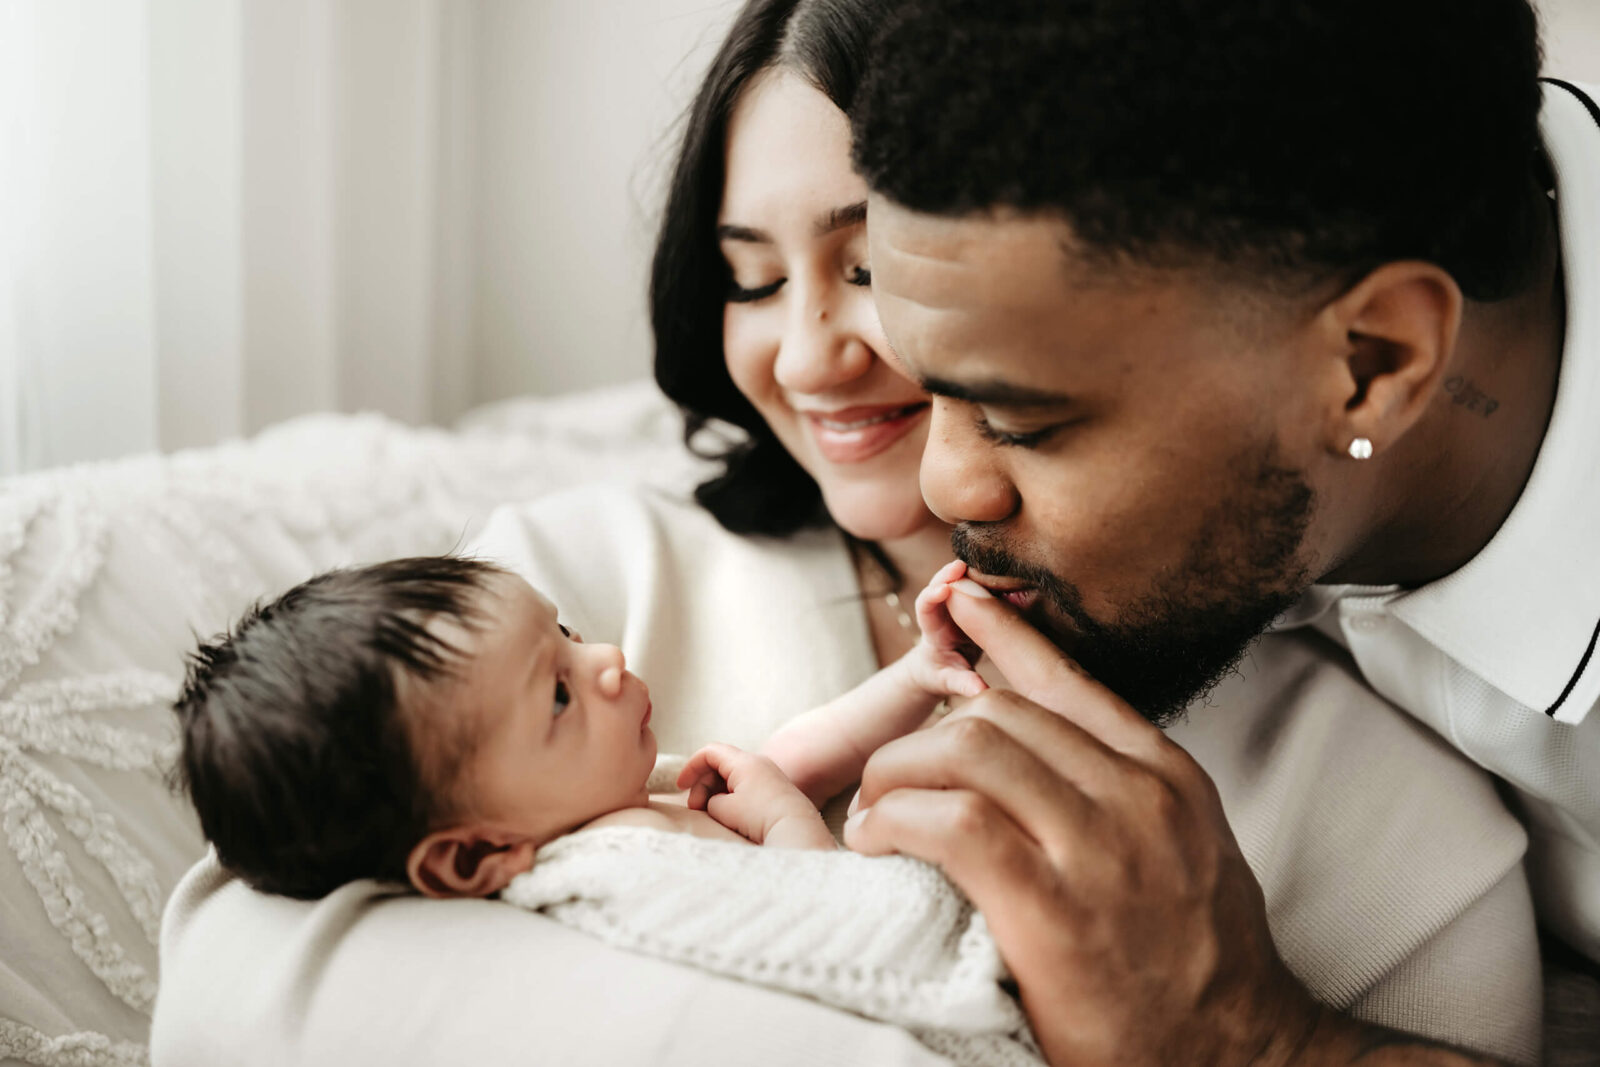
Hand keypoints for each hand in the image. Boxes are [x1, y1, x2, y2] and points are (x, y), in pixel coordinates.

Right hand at [677, 743, 830, 847]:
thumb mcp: (724, 808)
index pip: (710, 752)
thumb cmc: (760, 817)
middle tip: (697, 809)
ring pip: (733, 778)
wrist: (797, 830)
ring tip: (713, 816)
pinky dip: (733, 798)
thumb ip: (711, 800)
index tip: (681, 787)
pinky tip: (730, 817)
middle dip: (703, 785)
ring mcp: (769, 776)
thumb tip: (715, 802)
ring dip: (717, 793)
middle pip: (720, 764)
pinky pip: (747, 788)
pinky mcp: (776, 791)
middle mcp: (758, 763)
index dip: (691, 767)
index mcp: (744, 761)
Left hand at [844, 581, 1319, 1066]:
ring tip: (876, 815)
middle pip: (996, 711)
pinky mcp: (1052, 909)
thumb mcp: (1183, 849)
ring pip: (966, 750)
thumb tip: (1035, 739)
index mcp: (1164, 776)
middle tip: (892, 780)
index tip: (960, 603)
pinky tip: (880, 843)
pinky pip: (952, 823)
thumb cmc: (1198, 963)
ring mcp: (1098, 850)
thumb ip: (1120, 789)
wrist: (1244, 1061)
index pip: (1067, 681)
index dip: (1003, 636)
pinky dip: (897, 820)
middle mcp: (1135, 797)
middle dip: (924, 736)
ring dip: (898, 775)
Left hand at [901, 559, 987, 699]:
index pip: (924, 607)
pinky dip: (986, 579)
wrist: (938, 667)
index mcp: (932, 629)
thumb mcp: (949, 682)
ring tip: (989, 565)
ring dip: (971, 572)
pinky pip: (975, 586)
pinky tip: (1005, 573)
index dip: (932, 596)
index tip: (944, 589)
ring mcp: (955, 604)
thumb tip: (980, 691)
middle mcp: (942, 611)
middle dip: (948, 574)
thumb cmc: (940, 675)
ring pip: (958, 581)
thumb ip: (963, 684)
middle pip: (939, 585)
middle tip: (963, 566)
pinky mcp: (970, 603)